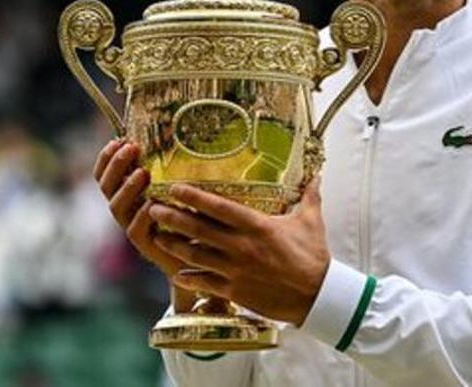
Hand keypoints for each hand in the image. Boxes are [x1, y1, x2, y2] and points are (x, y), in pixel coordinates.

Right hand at [93, 139, 185, 279]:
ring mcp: (132, 226)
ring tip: (142, 172)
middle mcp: (126, 209)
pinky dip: (141, 216)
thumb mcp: (179, 185)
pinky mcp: (145, 245)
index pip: (105, 174)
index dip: (106, 157)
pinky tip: (151, 204)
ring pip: (117, 207)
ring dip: (127, 188)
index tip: (118, 139)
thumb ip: (170, 167)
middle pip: (106, 186)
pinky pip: (135, 231)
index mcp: (127, 193)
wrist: (200, 254)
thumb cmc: (191, 212)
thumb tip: (175, 134)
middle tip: (130, 148)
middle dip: (115, 165)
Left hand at [149, 180, 329, 326]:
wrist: (317, 295)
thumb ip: (309, 196)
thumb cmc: (313, 256)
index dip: (194, 197)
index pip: (219, 207)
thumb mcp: (311, 222)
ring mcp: (235, 270)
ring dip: (174, 245)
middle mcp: (241, 246)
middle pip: (199, 229)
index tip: (175, 188)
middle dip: (173, 218)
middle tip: (153, 208)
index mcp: (257, 226)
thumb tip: (316, 175)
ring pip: (196, 256)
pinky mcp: (235, 291)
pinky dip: (189, 278)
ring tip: (157, 237)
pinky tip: (177, 274)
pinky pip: (206, 283)